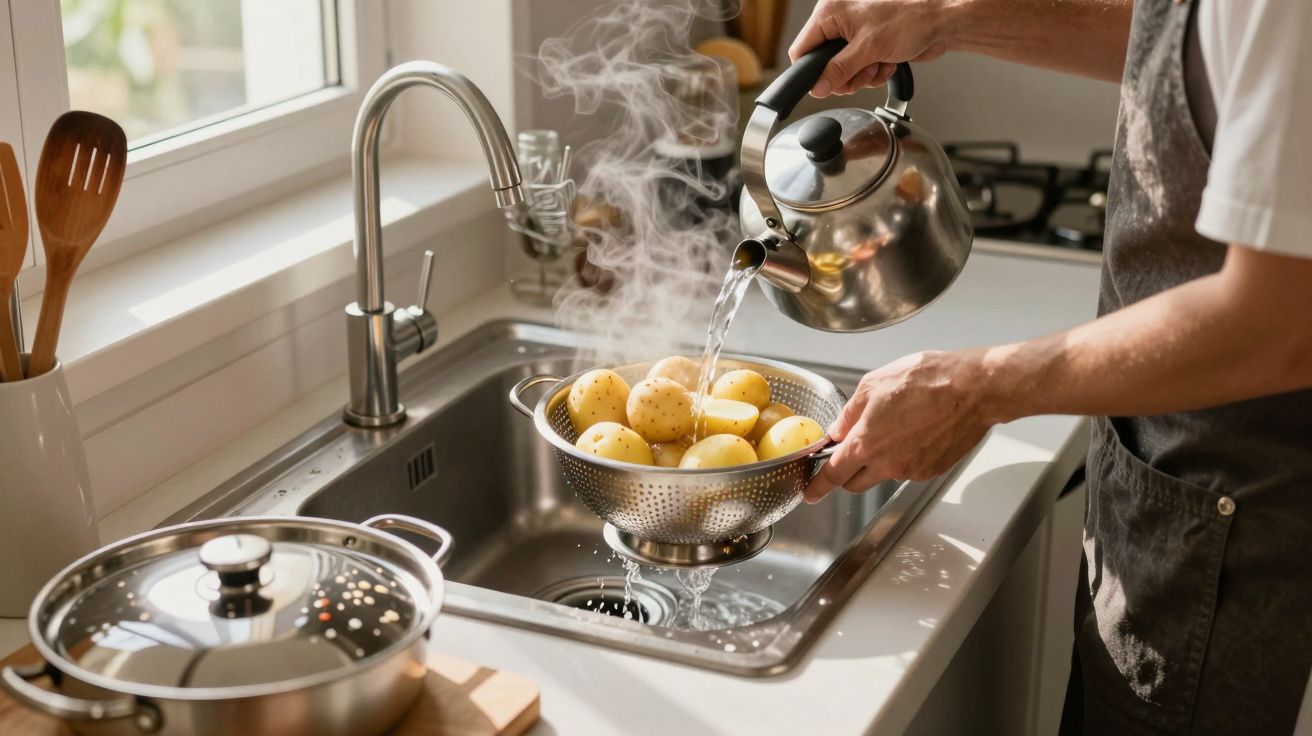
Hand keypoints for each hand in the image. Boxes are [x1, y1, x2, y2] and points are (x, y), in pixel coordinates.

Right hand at [789, 0, 959, 96]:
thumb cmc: (911, 18)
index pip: (802, 49)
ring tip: (879, 63)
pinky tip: (888, 62)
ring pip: (844, 70)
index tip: (824, 84)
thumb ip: (838, 70)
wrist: (943, 21)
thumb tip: (818, 87)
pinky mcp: (870, 43)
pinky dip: (874, 71)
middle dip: (845, 75)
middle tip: (861, 73)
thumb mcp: (868, 48)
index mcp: (831, 12)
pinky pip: (860, 68)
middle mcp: (840, 20)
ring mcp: (855, 32)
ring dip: (862, 75)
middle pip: (824, 64)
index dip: (812, 72)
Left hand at [804, 350, 996, 502]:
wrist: (973, 389)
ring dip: (880, 460)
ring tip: (897, 426)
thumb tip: (838, 430)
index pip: (833, 474)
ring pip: (884, 474)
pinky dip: (905, 456)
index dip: (818, 487)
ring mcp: (911, 470)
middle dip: (847, 473)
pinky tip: (916, 431)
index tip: (810, 494)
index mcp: (866, 443)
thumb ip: (849, 413)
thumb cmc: (927, 380)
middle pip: (855, 483)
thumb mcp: (873, 384)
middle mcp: (887, 463)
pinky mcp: (932, 470)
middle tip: (851, 453)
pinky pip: (909, 469)